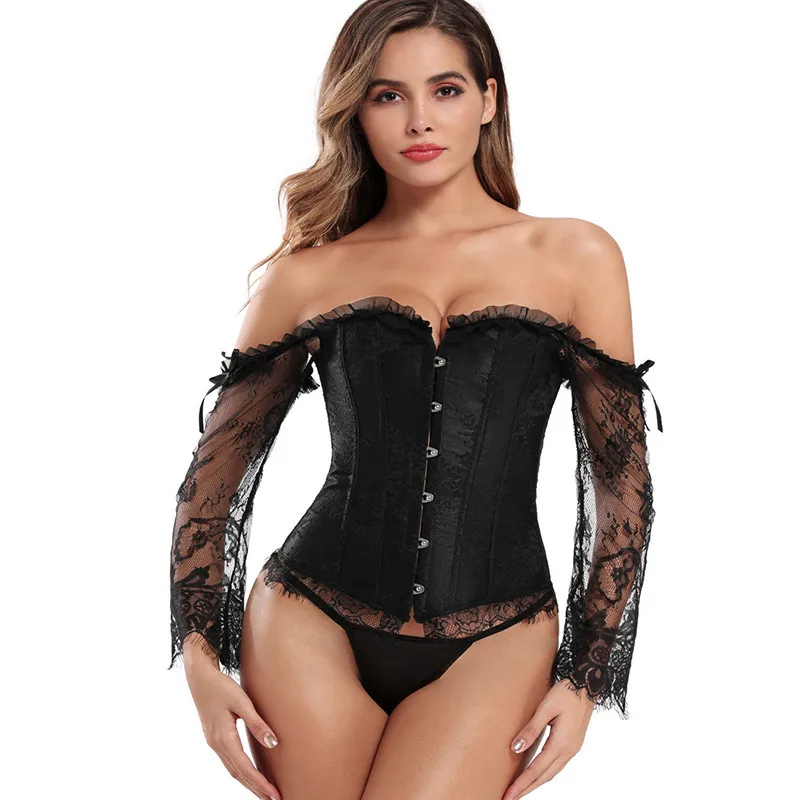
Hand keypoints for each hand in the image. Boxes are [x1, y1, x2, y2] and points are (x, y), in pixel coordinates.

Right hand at [185, 656, 281, 799]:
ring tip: (264, 792)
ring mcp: (214, 744)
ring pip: (233, 770)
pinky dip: (241, 773)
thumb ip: (257, 723)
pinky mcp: (215, 739)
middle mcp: (217, 746)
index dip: (260, 783)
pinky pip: (229, 762)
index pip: (245, 768)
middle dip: (256, 789)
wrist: (199, 678)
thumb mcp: (242, 702)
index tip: (274, 795)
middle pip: (238, 775)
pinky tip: (249, 774)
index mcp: (224, 739)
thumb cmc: (221, 687)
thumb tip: (273, 743)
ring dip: (248, 783)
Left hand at [501, 679, 594, 799]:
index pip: (536, 770)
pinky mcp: (573, 744)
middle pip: (544, 777)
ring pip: (551, 773)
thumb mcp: (546, 707)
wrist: (587, 684)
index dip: (521, 784)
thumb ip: (531, 729)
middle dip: (526, 789)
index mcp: (561, 744)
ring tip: (520, 790)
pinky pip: (556, 765)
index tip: (508, 795)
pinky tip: (535, 774)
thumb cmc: (565, 692)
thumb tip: (515, 748)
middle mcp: (569, 751)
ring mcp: (573, 749)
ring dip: (535, 783)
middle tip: (509, 798)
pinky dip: (544, 773)